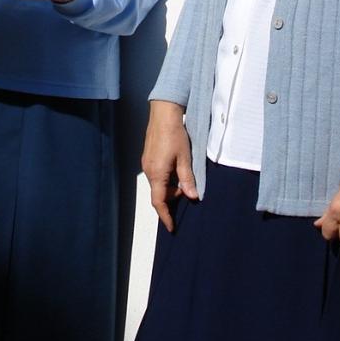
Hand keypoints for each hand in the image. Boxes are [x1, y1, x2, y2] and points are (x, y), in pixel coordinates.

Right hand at [143, 100, 196, 230]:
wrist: (163, 113)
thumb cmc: (174, 133)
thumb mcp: (185, 158)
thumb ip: (187, 179)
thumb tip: (192, 196)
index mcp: (157, 173)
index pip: (159, 202)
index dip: (165, 216)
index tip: (171, 227)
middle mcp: (148, 170)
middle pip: (159, 194)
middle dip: (172, 199)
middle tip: (187, 193)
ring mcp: (147, 163)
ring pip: (158, 184)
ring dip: (169, 187)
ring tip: (184, 180)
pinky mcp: (148, 157)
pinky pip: (156, 174)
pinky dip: (166, 179)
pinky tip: (176, 170)